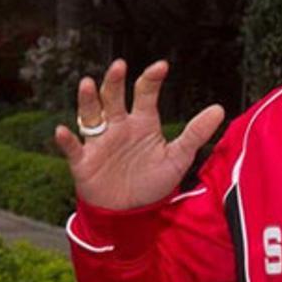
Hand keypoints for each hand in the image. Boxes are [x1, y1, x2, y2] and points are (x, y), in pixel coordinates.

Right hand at [54, 59, 224, 210]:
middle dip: (115, 82)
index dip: (151, 79)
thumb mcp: (178, 158)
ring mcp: (99, 142)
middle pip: (114, 97)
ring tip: (88, 84)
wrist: (131, 215)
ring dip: (88, 100)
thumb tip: (220, 109)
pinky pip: (73, 147)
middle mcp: (118, 126)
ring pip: (91, 114)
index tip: (161, 66)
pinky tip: (61, 131)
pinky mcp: (84, 161)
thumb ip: (196, 133)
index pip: (145, 93)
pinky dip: (66, 140)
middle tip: (120, 66)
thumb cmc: (153, 183)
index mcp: (142, 122)